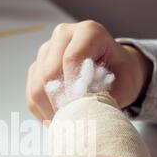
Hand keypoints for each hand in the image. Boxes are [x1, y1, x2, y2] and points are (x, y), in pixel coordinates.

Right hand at [26, 20, 152, 120]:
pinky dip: (44, 114)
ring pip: (37, 88)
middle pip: (49, 73)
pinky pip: (32, 97)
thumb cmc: (121, 76)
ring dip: (51, 111)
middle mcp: (63, 36)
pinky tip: (60, 120)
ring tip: (69, 125)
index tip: (82, 108)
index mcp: (88, 32)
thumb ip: (106, 97)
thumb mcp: (125, 85)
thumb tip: (84, 113)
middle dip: (61, 102)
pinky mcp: (36, 70)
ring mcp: (46, 53)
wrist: (114, 71)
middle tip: (75, 122)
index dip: (74, 87)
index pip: (71, 58)